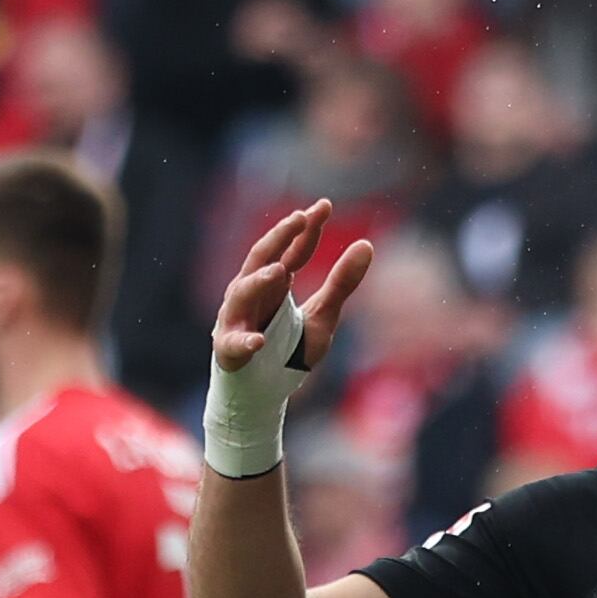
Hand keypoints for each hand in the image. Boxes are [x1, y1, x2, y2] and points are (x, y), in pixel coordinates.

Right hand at [214, 199, 369, 379]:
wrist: (262, 392)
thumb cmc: (289, 350)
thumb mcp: (324, 315)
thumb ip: (341, 283)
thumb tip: (367, 243)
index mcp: (274, 283)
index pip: (291, 249)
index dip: (306, 228)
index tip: (325, 205)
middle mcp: (251, 293)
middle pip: (261, 257)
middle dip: (279, 237)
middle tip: (300, 219)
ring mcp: (236, 318)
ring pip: (242, 292)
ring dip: (259, 281)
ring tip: (280, 271)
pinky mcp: (229, 349)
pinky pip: (235, 342)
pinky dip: (245, 341)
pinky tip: (259, 342)